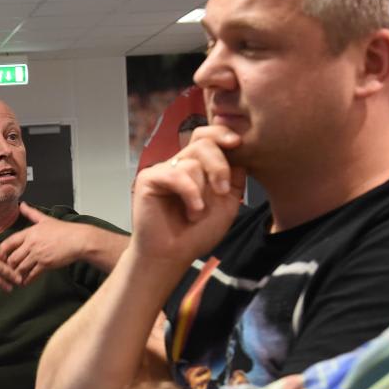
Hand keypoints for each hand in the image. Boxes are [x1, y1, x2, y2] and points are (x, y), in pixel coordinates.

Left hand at [0, 203, 90, 282]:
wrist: (79, 240)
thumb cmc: (64, 230)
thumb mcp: (45, 219)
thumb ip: (31, 213)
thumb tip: (22, 204)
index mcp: (29, 233)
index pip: (9, 242)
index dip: (2, 251)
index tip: (1, 256)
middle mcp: (31, 244)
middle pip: (12, 258)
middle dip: (9, 265)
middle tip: (7, 269)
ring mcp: (38, 255)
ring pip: (20, 268)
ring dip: (17, 274)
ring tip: (15, 277)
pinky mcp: (46, 264)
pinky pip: (32, 275)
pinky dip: (27, 280)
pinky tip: (25, 282)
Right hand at [131, 129, 246, 266]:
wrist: (173, 254)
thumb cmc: (197, 233)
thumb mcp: (227, 203)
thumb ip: (233, 177)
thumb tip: (239, 152)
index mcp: (198, 166)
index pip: (208, 136)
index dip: (222, 134)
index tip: (238, 143)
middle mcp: (180, 164)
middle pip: (203, 143)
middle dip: (219, 165)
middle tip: (222, 191)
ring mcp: (164, 170)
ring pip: (192, 161)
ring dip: (202, 191)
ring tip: (197, 214)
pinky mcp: (149, 178)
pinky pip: (176, 174)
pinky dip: (189, 193)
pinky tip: (192, 211)